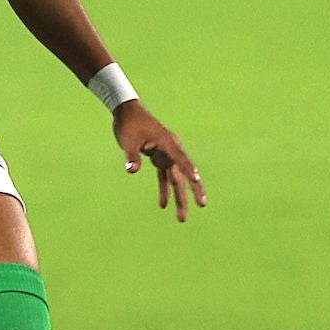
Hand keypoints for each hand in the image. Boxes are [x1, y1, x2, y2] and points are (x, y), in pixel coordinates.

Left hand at [115, 103, 205, 221]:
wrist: (127, 111)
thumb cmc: (129, 124)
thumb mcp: (128, 141)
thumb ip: (132, 156)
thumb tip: (131, 170)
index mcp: (167, 143)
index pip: (181, 160)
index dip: (190, 171)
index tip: (197, 183)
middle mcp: (171, 150)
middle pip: (184, 174)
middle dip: (192, 191)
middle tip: (202, 205)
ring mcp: (166, 155)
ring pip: (176, 179)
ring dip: (178, 197)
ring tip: (181, 218)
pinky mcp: (158, 157)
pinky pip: (164, 177)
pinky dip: (164, 190)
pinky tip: (162, 205)